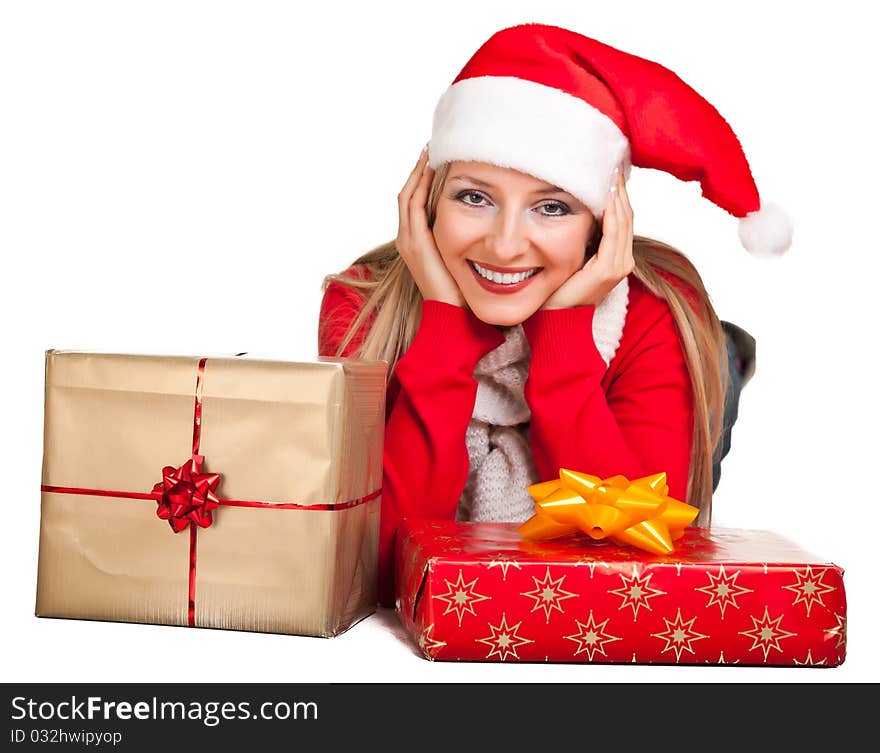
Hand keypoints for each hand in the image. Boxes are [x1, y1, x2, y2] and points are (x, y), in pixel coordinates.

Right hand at [396, 146, 465, 306]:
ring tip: (431, 150)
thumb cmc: (462, 290)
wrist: (452, 314)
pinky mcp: (415, 241)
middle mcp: (406, 238)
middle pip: (407, 192)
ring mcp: (408, 239)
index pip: (414, 201)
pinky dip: (420, 183)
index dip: (423, 179)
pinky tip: (433, 168)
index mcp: (416, 241)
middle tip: (432, 145)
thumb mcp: (461, 258)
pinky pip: (413, 204)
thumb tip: (484, 223)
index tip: (437, 159)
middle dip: (419, 168)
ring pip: (407, 194)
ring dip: (418, 171)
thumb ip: (464, 239)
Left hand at [540, 164, 633, 309]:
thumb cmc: (563, 285)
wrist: (557, 316)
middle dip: (620, 188)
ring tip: (611, 172)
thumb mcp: (577, 254)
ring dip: (617, 195)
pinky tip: (607, 195)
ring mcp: (618, 266)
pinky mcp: (607, 270)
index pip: (624, 217)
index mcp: (619, 256)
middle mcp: (625, 260)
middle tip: (613, 162)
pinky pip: (613, 234)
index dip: (620, 193)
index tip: (611, 170)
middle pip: (627, 215)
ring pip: (623, 221)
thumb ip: (586, 235)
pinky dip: (612, 212)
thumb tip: (581, 204)